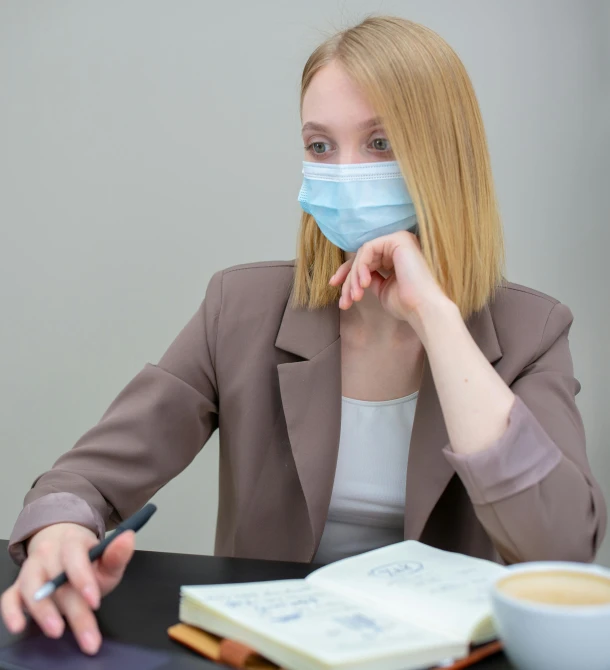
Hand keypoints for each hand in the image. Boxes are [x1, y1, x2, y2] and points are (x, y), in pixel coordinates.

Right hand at [0, 523, 134, 654]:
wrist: (61, 549)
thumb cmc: (87, 560)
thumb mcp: (106, 558)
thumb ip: (117, 554)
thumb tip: (128, 537)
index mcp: (72, 542)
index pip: (75, 558)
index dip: (83, 579)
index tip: (94, 601)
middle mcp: (48, 553)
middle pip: (58, 582)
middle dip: (74, 612)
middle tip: (88, 637)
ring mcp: (31, 569)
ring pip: (32, 588)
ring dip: (43, 611)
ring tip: (57, 630)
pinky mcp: (17, 586)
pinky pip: (9, 597)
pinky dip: (11, 612)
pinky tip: (20, 625)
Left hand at [329, 231, 450, 333]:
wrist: (423, 309)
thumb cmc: (406, 304)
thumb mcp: (382, 290)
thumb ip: (370, 278)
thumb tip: (353, 277)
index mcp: (396, 256)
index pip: (366, 260)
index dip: (347, 273)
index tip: (334, 287)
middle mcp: (398, 245)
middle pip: (361, 257)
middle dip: (348, 279)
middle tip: (344, 300)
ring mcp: (399, 239)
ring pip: (363, 254)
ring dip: (354, 277)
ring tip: (355, 296)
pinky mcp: (398, 239)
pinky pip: (368, 249)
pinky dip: (361, 267)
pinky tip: (364, 284)